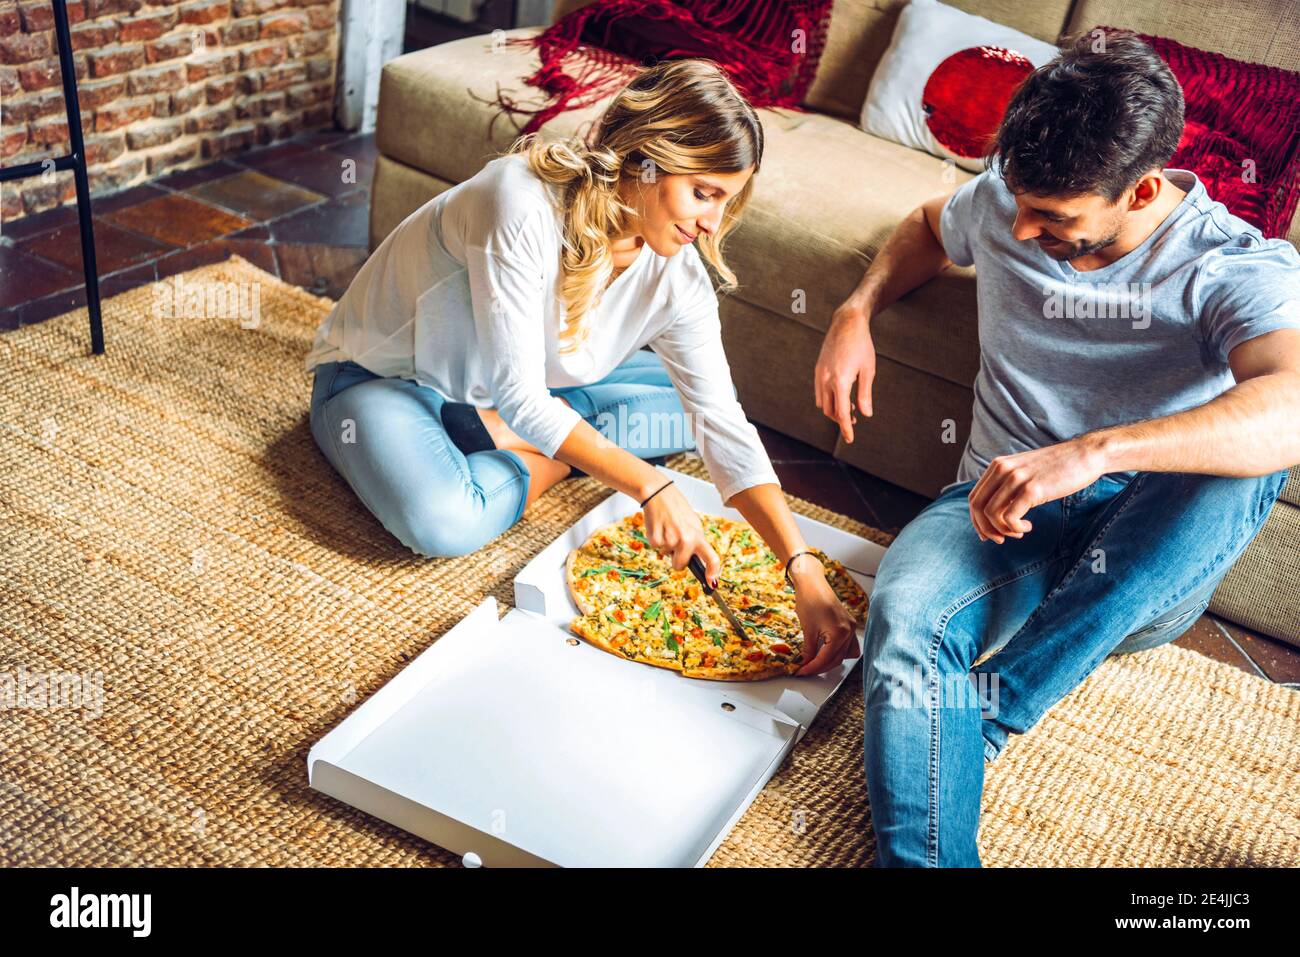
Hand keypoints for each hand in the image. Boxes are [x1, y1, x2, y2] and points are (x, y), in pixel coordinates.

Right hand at [641, 483, 721, 582]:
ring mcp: (670, 540)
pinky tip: (659, 528)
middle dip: (676, 560)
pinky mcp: (656, 539)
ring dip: (666, 547)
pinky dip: (656, 540)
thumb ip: (696, 540)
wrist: (658, 494)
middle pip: (679, 566)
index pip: (711, 558)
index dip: (712, 573)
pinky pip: (656, 548)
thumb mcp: (693, 523)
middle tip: (674, 544)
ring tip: (667, 529)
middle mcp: (686, 540)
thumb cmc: (676, 508)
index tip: (711, 582)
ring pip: (666, 556)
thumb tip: (698, 559)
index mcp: (698, 535)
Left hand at [790, 556, 860, 675]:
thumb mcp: (807, 629)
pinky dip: (839, 651)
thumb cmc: (809, 600)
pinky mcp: (849, 623)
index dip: (812, 668)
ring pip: (846, 654)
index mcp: (839, 633)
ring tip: (816, 663)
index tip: (801, 672)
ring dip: (832, 661)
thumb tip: (805, 663)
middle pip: (837, 659)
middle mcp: (849, 631)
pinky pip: (849, 644)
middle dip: (821, 667)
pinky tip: (827, 652)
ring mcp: (851, 627)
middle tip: (805, 670)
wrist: (812, 582)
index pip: (826, 659)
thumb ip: (809, 650)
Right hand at [814, 300, 875, 443]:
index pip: (841, 413)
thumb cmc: (862, 345)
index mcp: (841, 381)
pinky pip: (819, 392)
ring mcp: (820, 375)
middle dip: (840, 419)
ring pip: (822, 403)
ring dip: (833, 410)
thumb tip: (865, 414)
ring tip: (848, 408)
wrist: (846, 323)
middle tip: (854, 420)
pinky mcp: (818, 369)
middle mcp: (826, 380)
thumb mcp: (868, 370)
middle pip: (830, 411)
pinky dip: (827, 399)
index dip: (846, 428)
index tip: (850, 439)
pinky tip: (839, 396)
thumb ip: (865, 394)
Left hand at [968, 438, 1107, 542]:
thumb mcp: (1025, 472)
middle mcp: (1003, 469)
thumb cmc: (1058, 468)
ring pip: (991, 514)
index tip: (987, 534)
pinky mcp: (1032, 489)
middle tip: (1000, 539)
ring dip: (1003, 530)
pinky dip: (1016, 529)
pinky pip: (1010, 518)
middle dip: (985, 529)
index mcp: (998, 465)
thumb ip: (1008, 486)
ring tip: (1019, 532)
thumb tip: (993, 514)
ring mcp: (1016, 478)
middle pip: (977, 507)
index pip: (974, 497)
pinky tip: (1028, 527)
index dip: (976, 520)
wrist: (1086, 454)